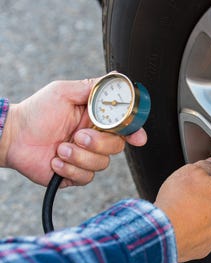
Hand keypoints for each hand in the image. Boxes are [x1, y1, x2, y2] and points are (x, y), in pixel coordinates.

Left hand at [0, 79, 146, 186]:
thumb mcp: (64, 92)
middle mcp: (95, 140)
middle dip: (98, 143)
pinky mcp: (76, 174)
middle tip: (78, 136)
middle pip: (116, 147)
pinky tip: (55, 161)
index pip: (123, 127)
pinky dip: (69, 169)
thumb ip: (91, 87)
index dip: (134, 132)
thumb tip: (116, 79)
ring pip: (101, 164)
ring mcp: (86, 158)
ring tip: (59, 148)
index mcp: (96, 121)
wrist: (14, 136)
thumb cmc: (37, 112)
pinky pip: (85, 177)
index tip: (138, 137)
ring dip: (78, 156)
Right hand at [155, 157, 210, 262]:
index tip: (206, 177)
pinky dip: (194, 230)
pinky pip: (202, 236)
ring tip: (184, 210)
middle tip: (191, 193)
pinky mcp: (204, 248)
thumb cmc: (178, 201)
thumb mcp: (191, 171)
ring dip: (202, 215)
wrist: (164, 231)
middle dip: (209, 197)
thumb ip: (207, 165)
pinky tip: (182, 224)